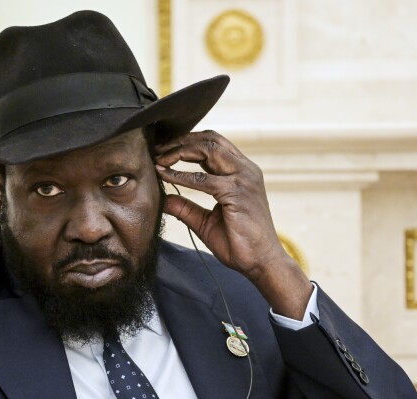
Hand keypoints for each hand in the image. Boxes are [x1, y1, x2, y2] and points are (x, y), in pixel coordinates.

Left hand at [155, 130, 312, 319]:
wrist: (261, 263)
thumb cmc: (238, 242)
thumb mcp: (205, 221)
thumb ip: (186, 208)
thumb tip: (163, 200)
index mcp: (242, 172)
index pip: (214, 143)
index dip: (187, 142)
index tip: (163, 150)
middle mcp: (245, 170)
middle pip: (210, 139)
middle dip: (181, 141)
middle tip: (157, 149)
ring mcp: (244, 179)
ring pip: (208, 149)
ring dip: (179, 151)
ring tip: (159, 158)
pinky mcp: (238, 193)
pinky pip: (202, 179)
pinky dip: (180, 175)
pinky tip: (164, 175)